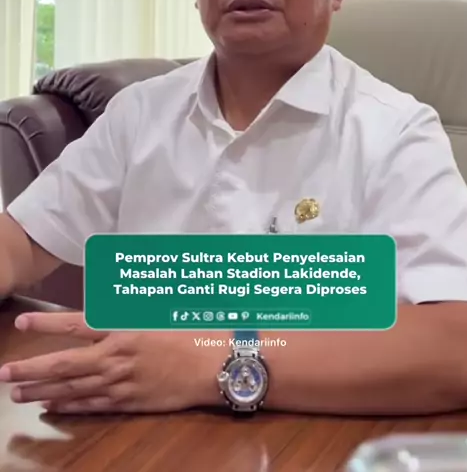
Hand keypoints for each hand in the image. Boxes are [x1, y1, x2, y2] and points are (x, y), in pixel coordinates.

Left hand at [0, 311, 224, 413]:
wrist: (214, 362)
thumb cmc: (189, 327)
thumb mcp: (158, 305)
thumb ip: (128, 301)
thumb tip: (106, 293)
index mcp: (122, 327)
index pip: (75, 324)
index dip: (46, 323)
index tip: (22, 322)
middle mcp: (116, 356)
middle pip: (63, 364)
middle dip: (30, 368)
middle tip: (4, 374)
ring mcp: (121, 382)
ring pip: (72, 388)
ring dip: (42, 391)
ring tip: (18, 393)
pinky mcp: (129, 401)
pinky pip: (92, 405)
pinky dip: (69, 405)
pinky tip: (52, 406)